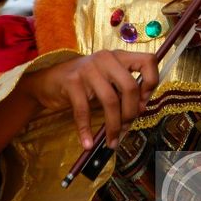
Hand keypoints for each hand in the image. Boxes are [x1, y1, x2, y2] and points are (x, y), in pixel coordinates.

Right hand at [21, 49, 158, 149]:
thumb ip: (124, 90)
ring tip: (112, 140)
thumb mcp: (108, 81)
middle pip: (130, 86)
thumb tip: (141, 109)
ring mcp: (88, 68)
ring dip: (113, 126)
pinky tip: (88, 143)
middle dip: (131, 113)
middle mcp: (106, 58)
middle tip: (127, 127)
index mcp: (120, 56)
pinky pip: (84, 111)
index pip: (149, 60)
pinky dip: (86, 130)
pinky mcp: (71, 81)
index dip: (152, 83)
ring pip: (110, 100)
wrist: (49, 81)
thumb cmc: (85, 83)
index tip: (144, 102)